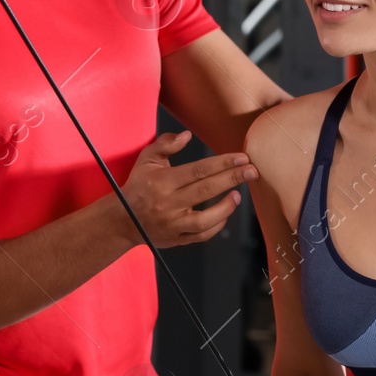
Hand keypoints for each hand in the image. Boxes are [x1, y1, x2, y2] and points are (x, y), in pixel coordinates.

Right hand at [114, 131, 256, 248]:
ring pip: (205, 219)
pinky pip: (201, 235)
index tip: (242, 158)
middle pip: (206, 190)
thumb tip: (187, 135)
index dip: (223, 163)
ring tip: (238, 195)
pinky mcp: (177, 239)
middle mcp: (168, 203)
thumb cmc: (138, 186)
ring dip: (226, 207)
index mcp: (162, 182)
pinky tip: (225, 214)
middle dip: (233, 179)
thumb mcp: (146, 160)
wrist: (122, 220)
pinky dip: (216, 226)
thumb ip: (166, 144)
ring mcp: (173, 224)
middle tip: (252, 171)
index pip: (198, 170)